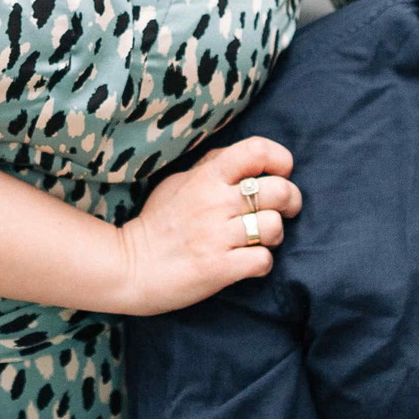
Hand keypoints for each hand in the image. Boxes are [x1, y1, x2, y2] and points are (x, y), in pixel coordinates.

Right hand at [112, 136, 302, 316]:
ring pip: (274, 227)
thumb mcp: (178, 183)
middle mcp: (215, 202)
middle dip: (291, 201)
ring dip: (276, 236)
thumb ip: (211, 168)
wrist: (127, 266)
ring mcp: (217, 236)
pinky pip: (263, 261)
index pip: (257, 150)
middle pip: (279, 190)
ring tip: (263, 240)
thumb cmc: (156, 224)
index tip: (281, 173)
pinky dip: (262, 263)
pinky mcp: (218, 268)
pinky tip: (249, 263)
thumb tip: (244, 160)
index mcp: (206, 176)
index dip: (280, 160)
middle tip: (285, 211)